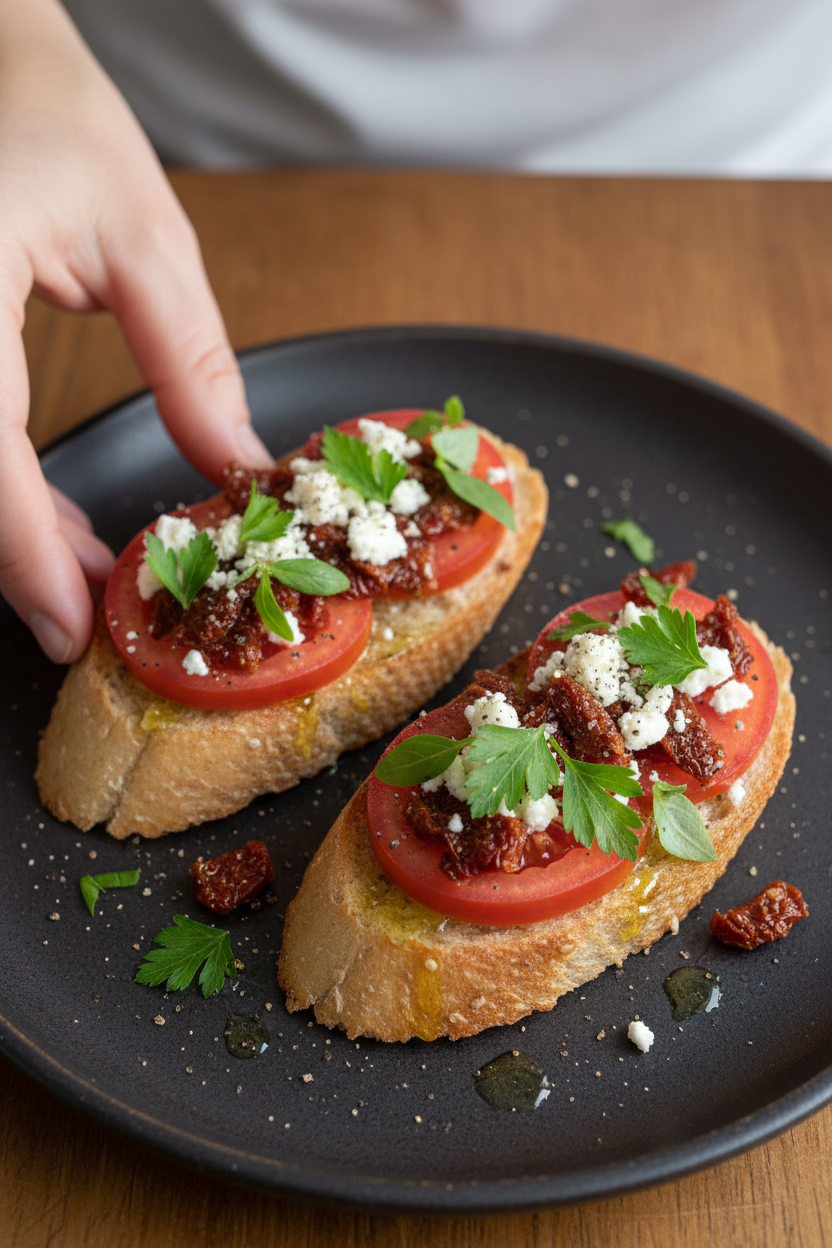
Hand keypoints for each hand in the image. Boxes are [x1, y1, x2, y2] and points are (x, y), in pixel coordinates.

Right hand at [0, 0, 272, 662]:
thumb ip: (190, 365)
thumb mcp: (141, 236)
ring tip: (83, 567)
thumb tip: (235, 471)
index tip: (70, 628)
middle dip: (18, 560)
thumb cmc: (38, 105)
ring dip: (6, 533)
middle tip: (95, 608)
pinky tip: (40, 516)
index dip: (23, 556)